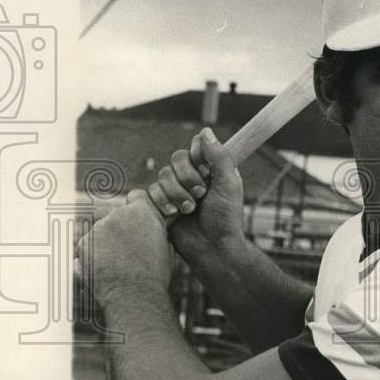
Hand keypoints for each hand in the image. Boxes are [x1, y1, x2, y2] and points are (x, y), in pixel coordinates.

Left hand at [76, 190, 173, 306]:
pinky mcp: (83, 245)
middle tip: (129, 252)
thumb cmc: (155, 274)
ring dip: (106, 244)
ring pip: (101, 233)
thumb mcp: (166, 246)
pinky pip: (88, 247)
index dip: (137, 208)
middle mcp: (117, 214)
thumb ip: (156, 229)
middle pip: (117, 216)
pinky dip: (93, 257)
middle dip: (121, 229)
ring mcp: (97, 229)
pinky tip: (105, 271)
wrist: (134, 297)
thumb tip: (153, 226)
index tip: (138, 221)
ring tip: (118, 266)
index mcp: (142, 211)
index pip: (136, 196)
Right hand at [147, 127, 245, 262]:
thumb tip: (205, 131)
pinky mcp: (161, 204)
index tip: (207, 172)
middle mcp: (192, 177)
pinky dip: (162, 202)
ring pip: (162, 175)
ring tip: (189, 210)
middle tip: (200, 194)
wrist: (212, 249)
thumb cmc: (226, 218)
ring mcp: (175, 190)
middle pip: (176, 158)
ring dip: (177, 193)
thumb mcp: (229, 184)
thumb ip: (219, 156)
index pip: (195, 147)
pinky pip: (150, 192)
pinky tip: (174, 215)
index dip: (197, 158)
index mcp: (210, 169)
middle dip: (188, 177)